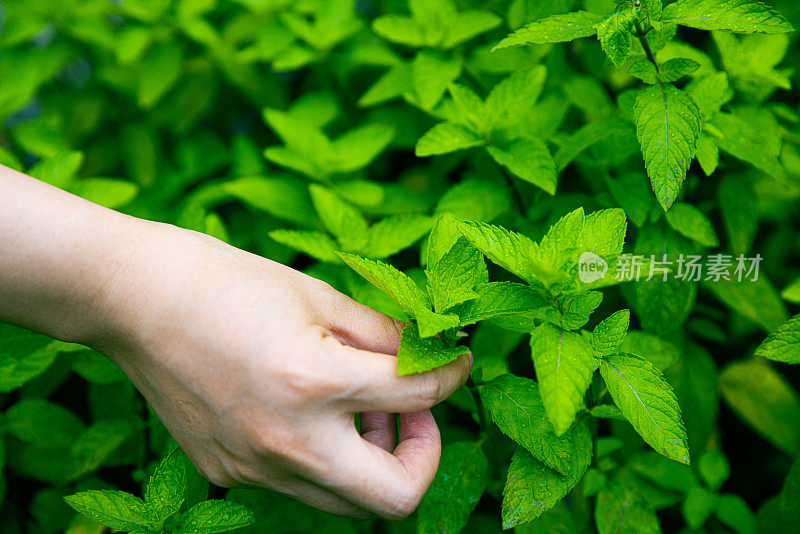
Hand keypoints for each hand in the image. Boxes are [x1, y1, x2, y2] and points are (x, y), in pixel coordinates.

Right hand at [98, 223, 472, 518]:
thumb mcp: (317, 295)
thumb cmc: (224, 281)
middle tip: (413, 409)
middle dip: (425, 455)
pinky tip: (312, 413)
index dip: (452, 375)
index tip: (454, 362)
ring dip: (374, 462)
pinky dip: (326, 459)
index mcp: (314, 381)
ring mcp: (253, 468)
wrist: (133, 299)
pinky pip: (300, 486)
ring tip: (360, 408)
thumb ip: (381, 335)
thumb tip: (424, 356)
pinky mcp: (228, 473)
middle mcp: (287, 441)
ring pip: (346, 503)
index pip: (418, 396)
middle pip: (395, 499)